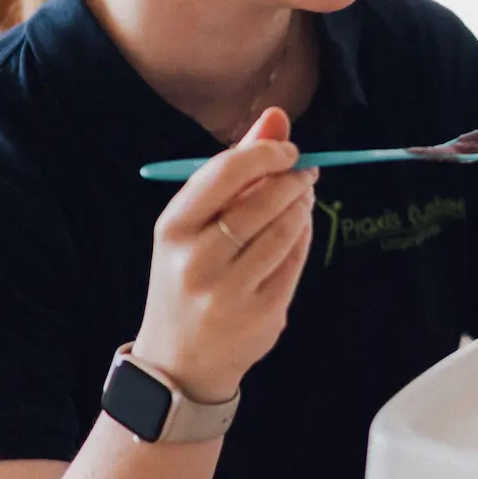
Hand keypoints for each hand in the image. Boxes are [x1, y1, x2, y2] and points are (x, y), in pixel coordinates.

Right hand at [131, 108, 316, 403]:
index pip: (228, 172)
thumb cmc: (187, 275)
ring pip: (286, 232)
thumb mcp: (193, 223)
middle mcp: (197, 261)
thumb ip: (234, 168)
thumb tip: (276, 116)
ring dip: (303, 208)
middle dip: (293, 181)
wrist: (178, 362)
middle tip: (305, 174)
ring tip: (301, 200)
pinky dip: (302, 240)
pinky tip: (297, 233)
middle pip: (264, 202)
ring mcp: (230, 293)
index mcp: (173, 228)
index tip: (289, 151)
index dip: (267, 154)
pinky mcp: (261, 316)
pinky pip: (295, 264)